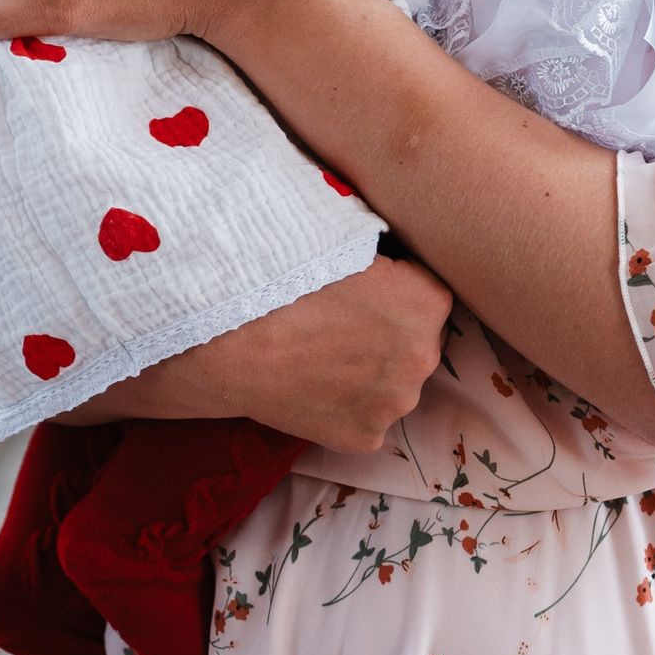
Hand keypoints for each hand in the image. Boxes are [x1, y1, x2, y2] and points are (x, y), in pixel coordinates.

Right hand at [50, 256, 452, 452]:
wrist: (225, 337)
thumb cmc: (278, 272)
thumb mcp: (341, 232)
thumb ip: (381, 238)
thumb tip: (396, 218)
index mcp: (429, 299)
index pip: (429, 289)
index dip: (396, 283)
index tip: (363, 281)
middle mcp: (425, 355)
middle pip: (417, 338)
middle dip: (390, 329)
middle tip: (339, 317)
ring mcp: (395, 402)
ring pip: (392, 380)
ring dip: (370, 369)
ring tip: (321, 350)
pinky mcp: (365, 436)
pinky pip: (366, 416)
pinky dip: (346, 405)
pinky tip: (313, 382)